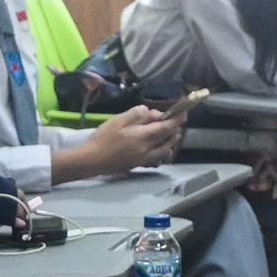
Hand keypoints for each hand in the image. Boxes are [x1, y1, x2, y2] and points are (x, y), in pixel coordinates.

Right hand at [52, 107, 179, 179]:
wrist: (91, 160)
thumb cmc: (103, 138)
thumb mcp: (118, 120)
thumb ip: (137, 114)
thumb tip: (153, 113)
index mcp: (143, 137)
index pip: (167, 127)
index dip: (177, 119)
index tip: (184, 112)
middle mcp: (148, 150)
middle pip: (170, 140)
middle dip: (175, 128)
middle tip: (172, 119)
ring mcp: (145, 160)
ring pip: (166, 150)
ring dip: (169, 140)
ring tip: (164, 131)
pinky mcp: (139, 165)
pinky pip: (157, 157)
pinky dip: (161, 150)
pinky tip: (154, 145)